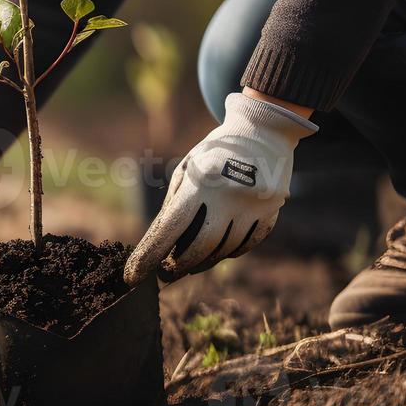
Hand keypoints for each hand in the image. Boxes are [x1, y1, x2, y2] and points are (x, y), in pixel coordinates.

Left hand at [125, 92, 317, 283]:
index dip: (150, 255)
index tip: (133, 276)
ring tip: (190, 263)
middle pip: (201, 246)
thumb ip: (174, 205)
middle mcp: (230, 193)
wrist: (262, 130)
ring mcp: (255, 203)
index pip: (171, 228)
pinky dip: (231, 252)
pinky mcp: (273, 209)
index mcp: (202, 180)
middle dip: (180, 265)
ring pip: (226, 249)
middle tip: (167, 274)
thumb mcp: (186, 169)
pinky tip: (218, 251)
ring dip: (204, 261)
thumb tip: (160, 246)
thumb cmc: (214, 152)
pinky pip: (249, 243)